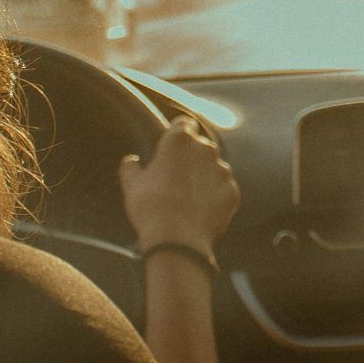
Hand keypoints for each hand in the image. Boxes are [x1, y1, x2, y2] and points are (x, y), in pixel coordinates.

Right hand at [119, 116, 239, 251]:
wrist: (176, 239)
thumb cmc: (150, 207)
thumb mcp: (132, 184)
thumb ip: (131, 167)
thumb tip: (131, 161)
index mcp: (179, 140)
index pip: (184, 123)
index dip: (178, 132)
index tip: (173, 145)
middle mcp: (205, 149)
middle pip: (201, 146)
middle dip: (191, 158)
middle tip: (176, 178)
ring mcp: (222, 170)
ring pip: (214, 168)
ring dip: (205, 177)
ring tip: (188, 199)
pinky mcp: (232, 191)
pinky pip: (223, 189)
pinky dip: (215, 196)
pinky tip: (200, 210)